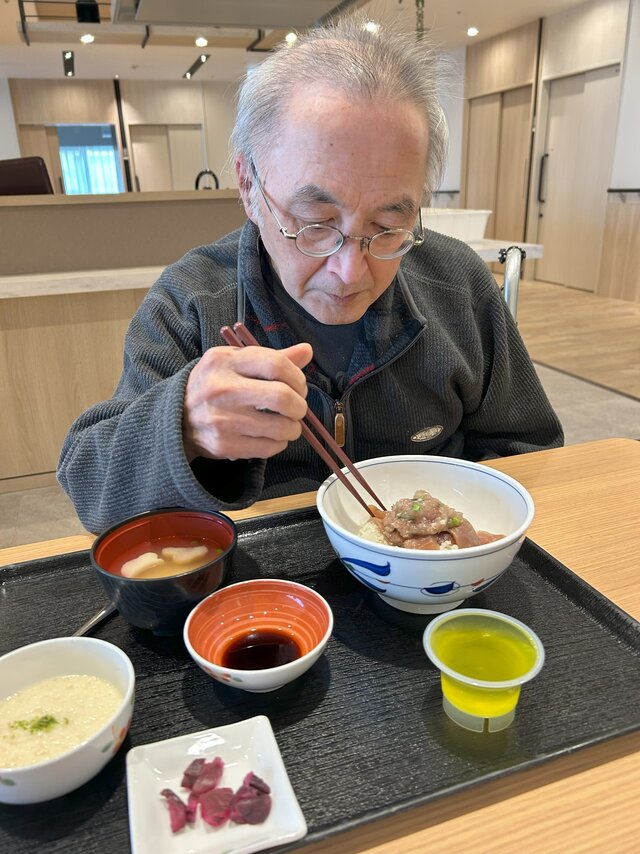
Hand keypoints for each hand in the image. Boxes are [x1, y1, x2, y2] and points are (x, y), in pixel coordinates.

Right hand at [182, 342, 312, 461]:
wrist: (178, 417)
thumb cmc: (214, 385)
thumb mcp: (235, 363)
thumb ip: (272, 357)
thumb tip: (307, 351)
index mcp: (224, 361)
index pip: (276, 364)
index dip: (298, 377)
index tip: (300, 386)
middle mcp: (221, 389)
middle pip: (282, 397)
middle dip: (300, 406)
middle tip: (298, 408)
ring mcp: (221, 420)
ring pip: (280, 427)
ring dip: (293, 428)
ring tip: (288, 424)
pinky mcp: (223, 445)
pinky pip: (269, 448)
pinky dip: (279, 443)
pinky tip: (272, 436)